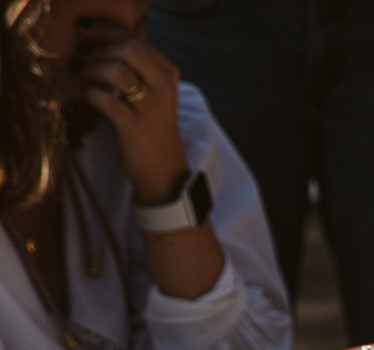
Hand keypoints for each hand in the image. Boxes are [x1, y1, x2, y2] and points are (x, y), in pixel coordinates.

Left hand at [74, 19, 188, 204]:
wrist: (163, 172)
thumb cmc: (153, 129)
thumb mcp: (155, 93)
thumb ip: (140, 66)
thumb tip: (111, 39)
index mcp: (168, 74)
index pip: (136, 39)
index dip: (106, 30)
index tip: (87, 32)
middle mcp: (163, 88)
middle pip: (129, 48)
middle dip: (100, 48)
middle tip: (85, 56)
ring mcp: (150, 109)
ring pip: (118, 71)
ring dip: (93, 68)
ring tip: (83, 73)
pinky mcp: (134, 128)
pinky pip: (106, 100)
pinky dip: (92, 93)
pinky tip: (89, 96)